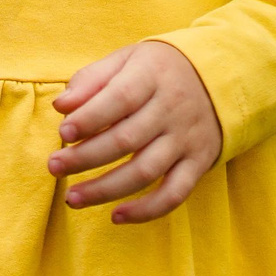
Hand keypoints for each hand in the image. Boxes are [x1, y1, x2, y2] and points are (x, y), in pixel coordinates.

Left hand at [47, 41, 223, 223]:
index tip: (62, 132)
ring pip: (146, 171)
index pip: (119, 99)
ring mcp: (186, 139)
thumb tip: (60, 106)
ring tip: (72, 198)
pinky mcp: (198, 162)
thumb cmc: (157, 70)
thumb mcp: (126, 60)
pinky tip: (116, 216)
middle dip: (85, 158)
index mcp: (152, 77)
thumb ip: (91, 80)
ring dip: (106, 190)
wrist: (221, 77)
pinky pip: (175, 193)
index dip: (90, 118)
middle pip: (126, 140)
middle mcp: (172, 110)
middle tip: (53, 167)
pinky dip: (147, 210)